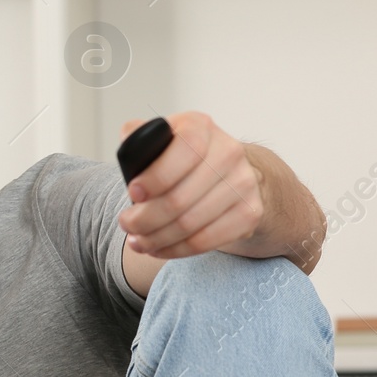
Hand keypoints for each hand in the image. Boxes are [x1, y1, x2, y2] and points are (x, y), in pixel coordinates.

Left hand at [116, 112, 264, 259]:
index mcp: (201, 127)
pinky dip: (176, 250)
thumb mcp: (161, 138)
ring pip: (189, 224)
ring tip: (138, 240)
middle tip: (127, 224)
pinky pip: (206, 241)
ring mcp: (243, 183)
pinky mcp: (250, 213)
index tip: (133, 193)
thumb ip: (139, 137)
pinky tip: (158, 248)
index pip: (184, 150)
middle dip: (144, 218)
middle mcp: (228, 151)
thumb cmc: (182, 158)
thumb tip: (131, 145)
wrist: (226, 172)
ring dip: (156, 238)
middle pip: (180, 198)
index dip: (155, 176)